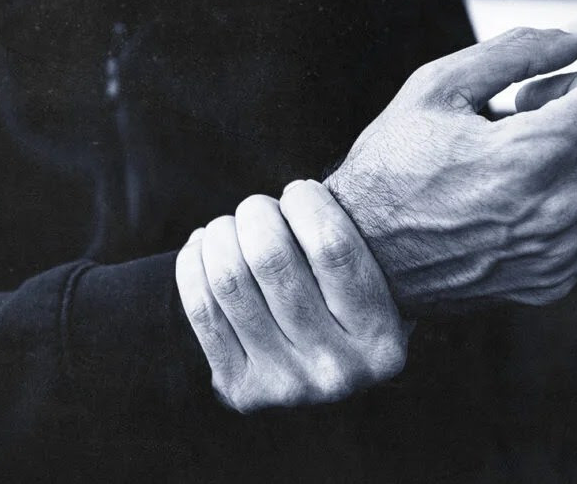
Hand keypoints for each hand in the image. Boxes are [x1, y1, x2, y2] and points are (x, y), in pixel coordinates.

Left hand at [175, 181, 408, 412]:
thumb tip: (303, 187)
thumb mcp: (376, 275)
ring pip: (229, 279)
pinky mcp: (242, 389)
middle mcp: (338, 369)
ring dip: (221, 234)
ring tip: (230, 227)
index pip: (330, 245)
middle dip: (255, 213)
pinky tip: (204, 248)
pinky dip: (194, 263)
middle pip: (270, 258)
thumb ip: (356, 236)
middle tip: (258, 209)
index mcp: (382, 337)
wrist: (320, 372)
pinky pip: (202, 308)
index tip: (298, 193)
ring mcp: (287, 386)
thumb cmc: (346, 298)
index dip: (304, 202)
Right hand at [324, 18, 576, 313]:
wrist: (360, 256)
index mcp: (533, 154)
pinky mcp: (551, 282)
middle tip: (530, 128)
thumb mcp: (437, 87)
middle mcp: (557, 209)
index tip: (531, 99)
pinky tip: (515, 206)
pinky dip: (570, 210)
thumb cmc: (391, 164)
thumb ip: (518, 50)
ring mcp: (558, 253)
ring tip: (526, 167)